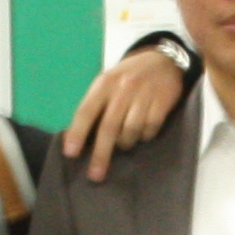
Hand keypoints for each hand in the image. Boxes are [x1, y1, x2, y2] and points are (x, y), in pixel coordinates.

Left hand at [60, 40, 189, 178]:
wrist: (163, 60)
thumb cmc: (128, 77)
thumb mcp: (107, 83)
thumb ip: (95, 106)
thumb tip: (77, 138)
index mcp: (104, 83)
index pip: (86, 111)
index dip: (77, 133)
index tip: (71, 154)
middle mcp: (123, 88)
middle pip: (109, 127)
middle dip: (101, 154)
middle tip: (95, 175)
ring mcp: (144, 95)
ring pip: (130, 131)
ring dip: (126, 143)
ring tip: (125, 142)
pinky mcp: (162, 101)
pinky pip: (150, 129)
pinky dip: (145, 135)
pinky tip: (143, 132)